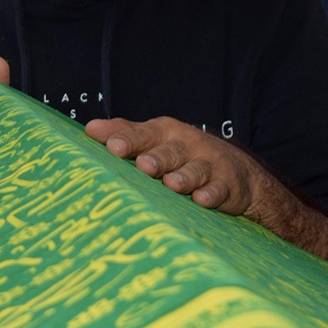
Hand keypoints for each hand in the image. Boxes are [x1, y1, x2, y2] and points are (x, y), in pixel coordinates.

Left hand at [85, 116, 327, 262]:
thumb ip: (125, 133)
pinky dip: (211, 196)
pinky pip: (219, 192)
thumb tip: (90, 128)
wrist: (236, 173)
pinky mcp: (228, 187)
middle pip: (169, 152)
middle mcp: (187, 145)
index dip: (129, 139)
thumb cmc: (182, 155)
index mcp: (164, 132)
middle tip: (143, 165)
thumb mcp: (155, 140)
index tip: (112, 146)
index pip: (144, 134)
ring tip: (171, 183)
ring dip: (183, 177)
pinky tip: (202, 200)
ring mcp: (209, 165)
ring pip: (195, 171)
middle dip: (156, 158)